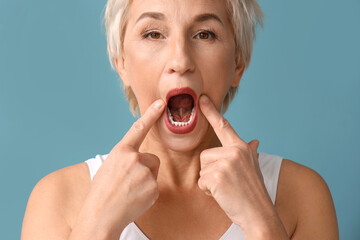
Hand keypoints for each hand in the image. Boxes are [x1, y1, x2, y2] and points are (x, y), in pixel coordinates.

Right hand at [83, 99, 164, 231]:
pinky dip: (147, 193)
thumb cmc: (101, 193)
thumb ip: (125, 158)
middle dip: (144, 168)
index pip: (138, 128)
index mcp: (120, 151)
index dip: (151, 114)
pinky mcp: (153, 188)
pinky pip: (155, 186)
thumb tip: (138, 158)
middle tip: (128, 182)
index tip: (161, 102)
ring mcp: (145, 173)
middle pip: (151, 158)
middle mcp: (134, 158)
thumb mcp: (108, 167)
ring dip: (146, 180)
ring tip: (130, 191)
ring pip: (153, 172)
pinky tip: (134, 199)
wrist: (100, 217)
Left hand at [197, 95, 273, 229]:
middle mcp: (235, 151)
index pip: (224, 126)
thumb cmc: (253, 192)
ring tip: (226, 188)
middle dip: (211, 171)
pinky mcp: (217, 176)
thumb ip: (250, 152)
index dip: (212, 112)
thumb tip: (255, 140)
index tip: (202, 99)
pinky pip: (201, 181)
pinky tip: (223, 194)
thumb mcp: (254, 167)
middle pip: (206, 155)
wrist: (259, 214)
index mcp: (242, 148)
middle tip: (227, 182)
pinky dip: (208, 191)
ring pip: (202, 168)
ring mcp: (227, 162)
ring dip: (209, 181)